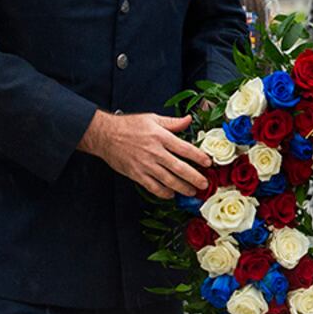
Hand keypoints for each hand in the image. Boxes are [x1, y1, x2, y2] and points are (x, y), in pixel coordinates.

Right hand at [79, 111, 210, 197]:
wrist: (104, 135)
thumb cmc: (128, 125)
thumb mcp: (152, 118)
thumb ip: (173, 122)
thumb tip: (189, 119)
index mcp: (161, 137)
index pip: (185, 149)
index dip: (199, 157)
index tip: (208, 163)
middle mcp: (155, 152)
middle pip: (180, 168)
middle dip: (195, 178)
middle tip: (204, 184)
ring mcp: (145, 165)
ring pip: (168, 180)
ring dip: (182, 188)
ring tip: (192, 192)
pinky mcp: (136, 174)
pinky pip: (152, 187)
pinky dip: (163, 193)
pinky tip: (171, 194)